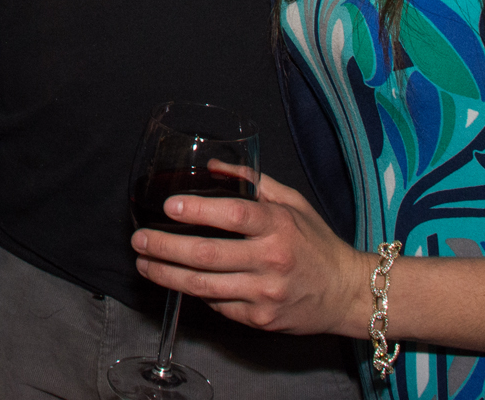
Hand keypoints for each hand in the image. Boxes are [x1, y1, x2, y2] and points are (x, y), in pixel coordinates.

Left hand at [131, 172, 367, 337]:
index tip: (169, 206)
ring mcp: (264, 294)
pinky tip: (176, 280)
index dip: (198, 210)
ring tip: (144, 263)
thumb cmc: (316, 243)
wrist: (345, 293)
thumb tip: (211, 166)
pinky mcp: (259, 319)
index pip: (234, 216)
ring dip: (166, 274)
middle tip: (139, 240)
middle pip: (207, 255)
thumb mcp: (292, 202)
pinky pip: (217, 304)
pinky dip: (194, 292)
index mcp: (279, 226)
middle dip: (165, 247)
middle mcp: (271, 261)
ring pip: (203, 286)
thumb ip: (253, 182)